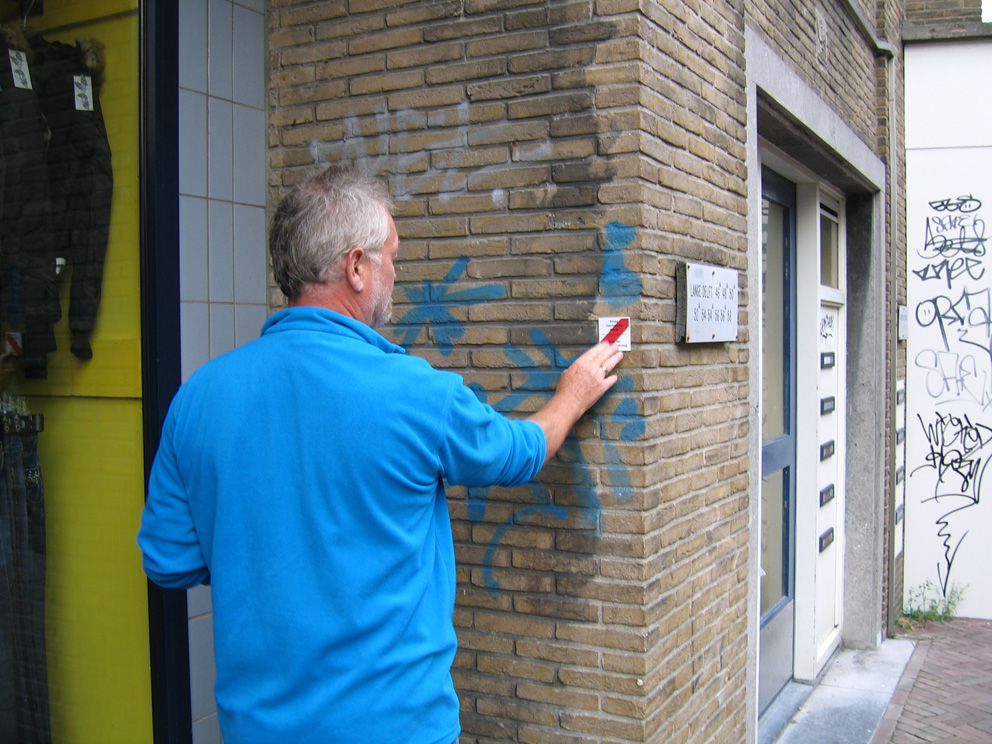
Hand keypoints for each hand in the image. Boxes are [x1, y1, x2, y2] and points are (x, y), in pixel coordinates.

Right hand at [528, 342, 623, 462]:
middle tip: (615, 346)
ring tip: (619, 355)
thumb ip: (575, 368)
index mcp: (582, 363)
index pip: (594, 351)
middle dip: (611, 350)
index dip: (602, 346)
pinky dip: (614, 378)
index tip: (606, 344)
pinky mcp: (602, 387)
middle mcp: (591, 368)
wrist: (569, 402)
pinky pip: (611, 380)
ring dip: (615, 359)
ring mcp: (598, 377)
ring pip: (609, 365)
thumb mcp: (566, 373)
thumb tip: (579, 367)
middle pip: (604, 356)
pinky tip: (616, 376)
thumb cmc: (565, 390)